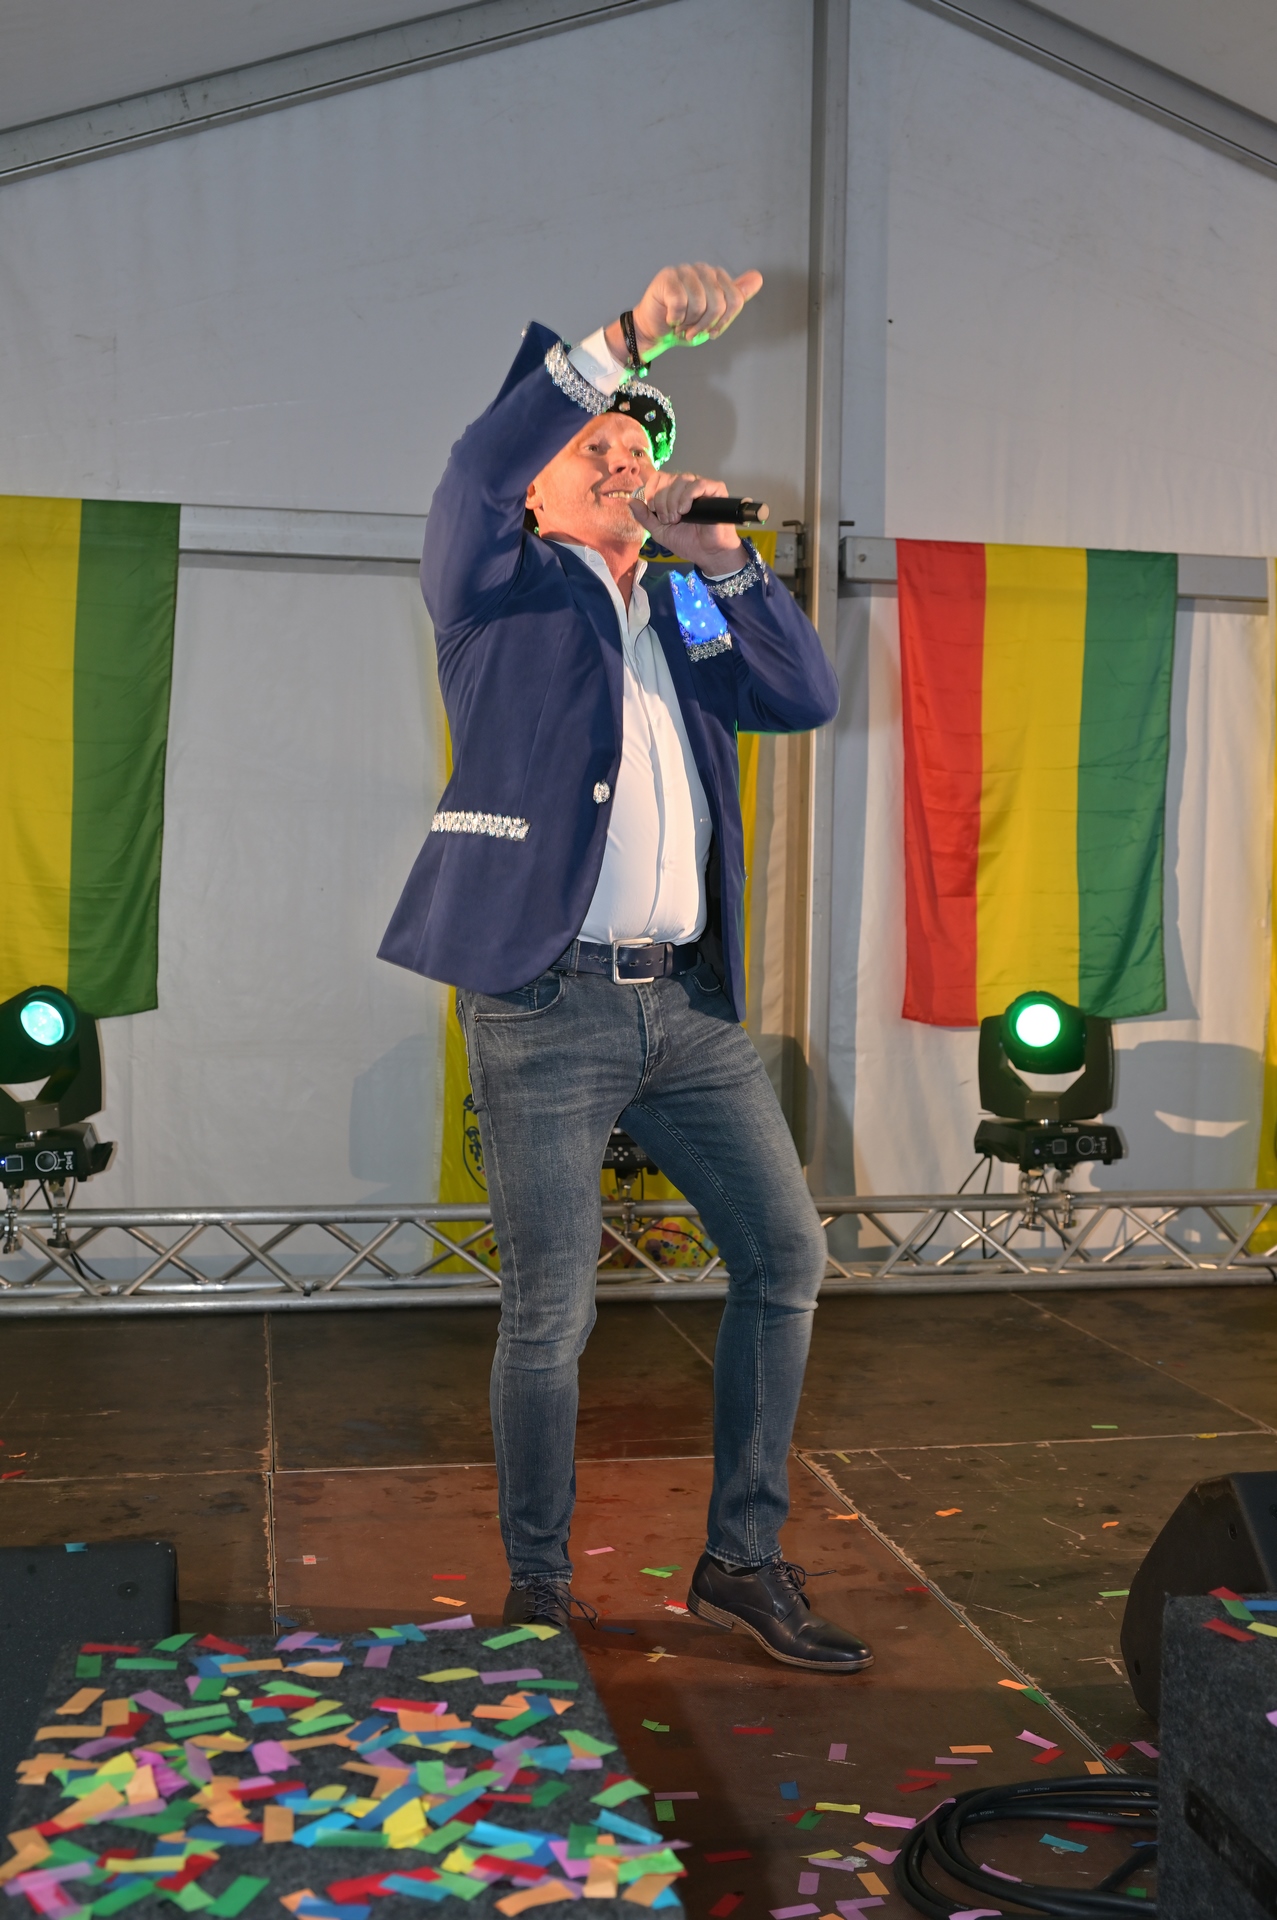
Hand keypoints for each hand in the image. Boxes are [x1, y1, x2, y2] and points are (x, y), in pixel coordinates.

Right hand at [604, 262, 762, 365]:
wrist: (654, 331)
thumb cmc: (684, 324)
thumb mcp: (715, 316)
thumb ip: (736, 297)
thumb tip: (758, 277)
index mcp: (718, 276)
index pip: (736, 301)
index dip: (723, 322)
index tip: (710, 329)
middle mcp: (703, 269)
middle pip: (719, 304)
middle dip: (704, 325)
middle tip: (691, 329)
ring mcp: (685, 270)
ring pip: (699, 305)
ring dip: (688, 324)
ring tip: (680, 324)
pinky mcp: (667, 276)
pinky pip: (680, 303)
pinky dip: (675, 319)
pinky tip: (670, 317)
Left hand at [627, 472, 746, 572]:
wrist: (707, 554)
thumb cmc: (686, 542)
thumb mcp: (659, 531)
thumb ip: (645, 517)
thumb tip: (630, 500)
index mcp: (673, 493)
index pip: (658, 477)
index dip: (651, 490)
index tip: (652, 509)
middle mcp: (686, 486)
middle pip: (668, 478)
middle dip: (662, 500)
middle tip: (668, 520)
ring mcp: (701, 487)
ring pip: (682, 479)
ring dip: (673, 500)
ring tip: (677, 518)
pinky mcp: (716, 490)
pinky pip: (699, 484)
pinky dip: (688, 496)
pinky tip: (685, 510)